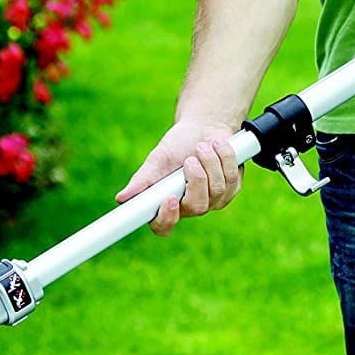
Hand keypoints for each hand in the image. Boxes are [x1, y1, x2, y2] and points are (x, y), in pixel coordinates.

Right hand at [115, 119, 242, 235]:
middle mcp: (190, 207)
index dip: (167, 218)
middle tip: (191, 160)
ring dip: (210, 162)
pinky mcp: (232, 190)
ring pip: (218, 190)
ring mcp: (214, 201)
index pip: (163, 226)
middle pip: (197, 206)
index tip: (170, 198)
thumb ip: (143, 180)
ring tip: (203, 145)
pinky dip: (225, 157)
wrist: (204, 128)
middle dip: (197, 180)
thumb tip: (122, 199)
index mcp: (167, 204)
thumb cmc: (177, 146)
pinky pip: (232, 178)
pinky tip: (217, 146)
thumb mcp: (158, 160)